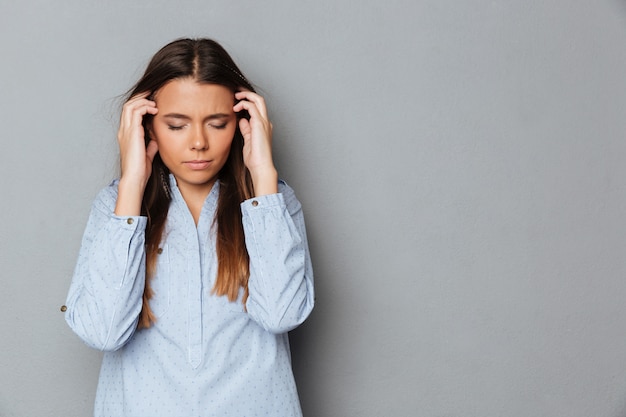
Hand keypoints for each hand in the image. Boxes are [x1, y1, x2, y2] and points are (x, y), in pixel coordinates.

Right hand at [115, 93, 158, 214]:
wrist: (135, 179)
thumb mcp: (147, 155)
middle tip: (153, 93)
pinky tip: (154, 109)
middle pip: (128, 105)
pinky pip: (136, 112)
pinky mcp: (132, 133)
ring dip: (143, 100)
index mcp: (126, 135)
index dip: (140, 104)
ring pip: (130, 106)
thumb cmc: (140, 170)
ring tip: (154, 101)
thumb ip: (150, 146)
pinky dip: (145, 107)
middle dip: (140, 97)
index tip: (152, 101)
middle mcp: (124, 131)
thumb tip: (155, 139)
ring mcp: (126, 131)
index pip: (130, 113)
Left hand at [233, 91, 277, 195]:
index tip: (235, 100)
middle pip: (259, 100)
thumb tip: (241, 120)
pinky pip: (252, 106)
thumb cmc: (255, 158)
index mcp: (262, 126)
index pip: (256, 107)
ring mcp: (263, 122)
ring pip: (257, 99)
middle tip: (235, 91)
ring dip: (245, 95)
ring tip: (235, 95)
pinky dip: (243, 103)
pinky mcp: (259, 124)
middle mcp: (265, 122)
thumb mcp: (247, 141)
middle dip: (247, 93)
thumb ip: (246, 130)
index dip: (246, 101)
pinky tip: (235, 107)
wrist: (261, 167)